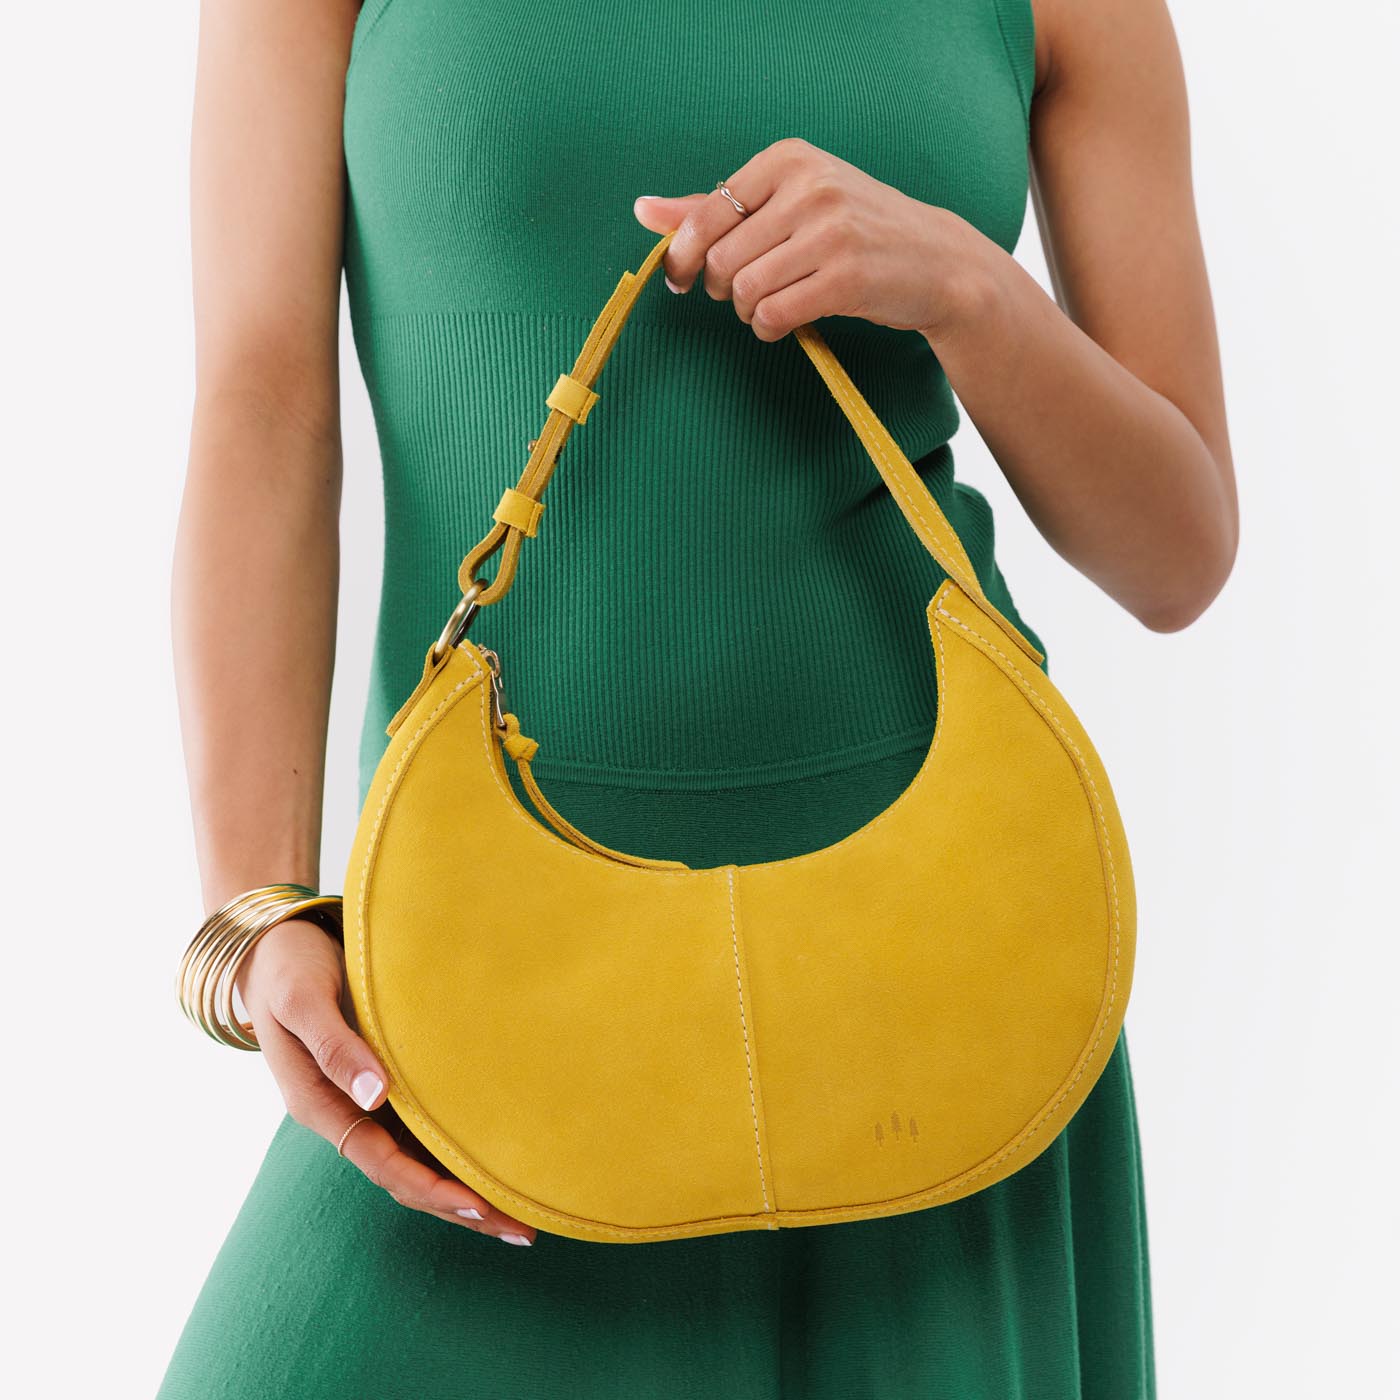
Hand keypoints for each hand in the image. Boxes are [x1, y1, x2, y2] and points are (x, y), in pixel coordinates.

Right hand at [234, 917, 537, 1246]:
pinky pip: (423, 1129)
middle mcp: (345, 1113)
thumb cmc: (288, 969)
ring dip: (465, 1187)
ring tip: (521, 1211)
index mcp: (319, 1105)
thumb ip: (335, 1047)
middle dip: (461, 1206)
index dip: (431, 1187)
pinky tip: (495, 1159)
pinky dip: (456, 1151)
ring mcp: (364, 1102)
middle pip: (407, 1177)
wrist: (275, 947)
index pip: (383, 1163)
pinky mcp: (383, 1083)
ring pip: (418, 1160)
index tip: (479, 1203)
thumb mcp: (303, 1001)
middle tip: (522, 1228)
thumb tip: (375, 1095)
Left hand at [632, 136, 1002, 345]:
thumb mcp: (790, 201)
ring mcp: (831, 232)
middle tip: (744, 295)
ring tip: (769, 309)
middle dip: (723, 289)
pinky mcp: (846, 279)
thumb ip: (714, 208)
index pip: (706, 215)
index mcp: (789, 159)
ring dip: (748, 313)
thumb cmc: (855, 230)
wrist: (937, 260)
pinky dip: (769, 329)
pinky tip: (784, 324)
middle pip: (723, 260)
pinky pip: (774, 315)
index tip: (687, 277)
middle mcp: (810, 187)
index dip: (685, 257)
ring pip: (746, 290)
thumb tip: (643, 211)